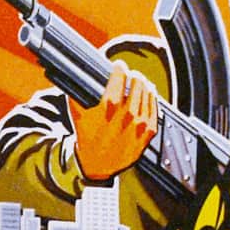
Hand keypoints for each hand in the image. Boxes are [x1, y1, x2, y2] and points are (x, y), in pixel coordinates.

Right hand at [72, 60, 160, 183]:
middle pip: (137, 85)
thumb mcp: (77, 115)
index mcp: (107, 108)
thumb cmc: (87, 138)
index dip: (120, 69)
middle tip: (132, 73)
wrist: (97, 164)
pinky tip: (150, 94)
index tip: (119, 65)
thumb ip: (75, 94)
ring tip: (141, 81)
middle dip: (135, 76)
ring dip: (145, 85)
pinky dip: (153, 99)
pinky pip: (155, 110)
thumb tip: (74, 76)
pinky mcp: (148, 133)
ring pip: (148, 95)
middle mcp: (126, 115)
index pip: (118, 79)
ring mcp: (139, 124)